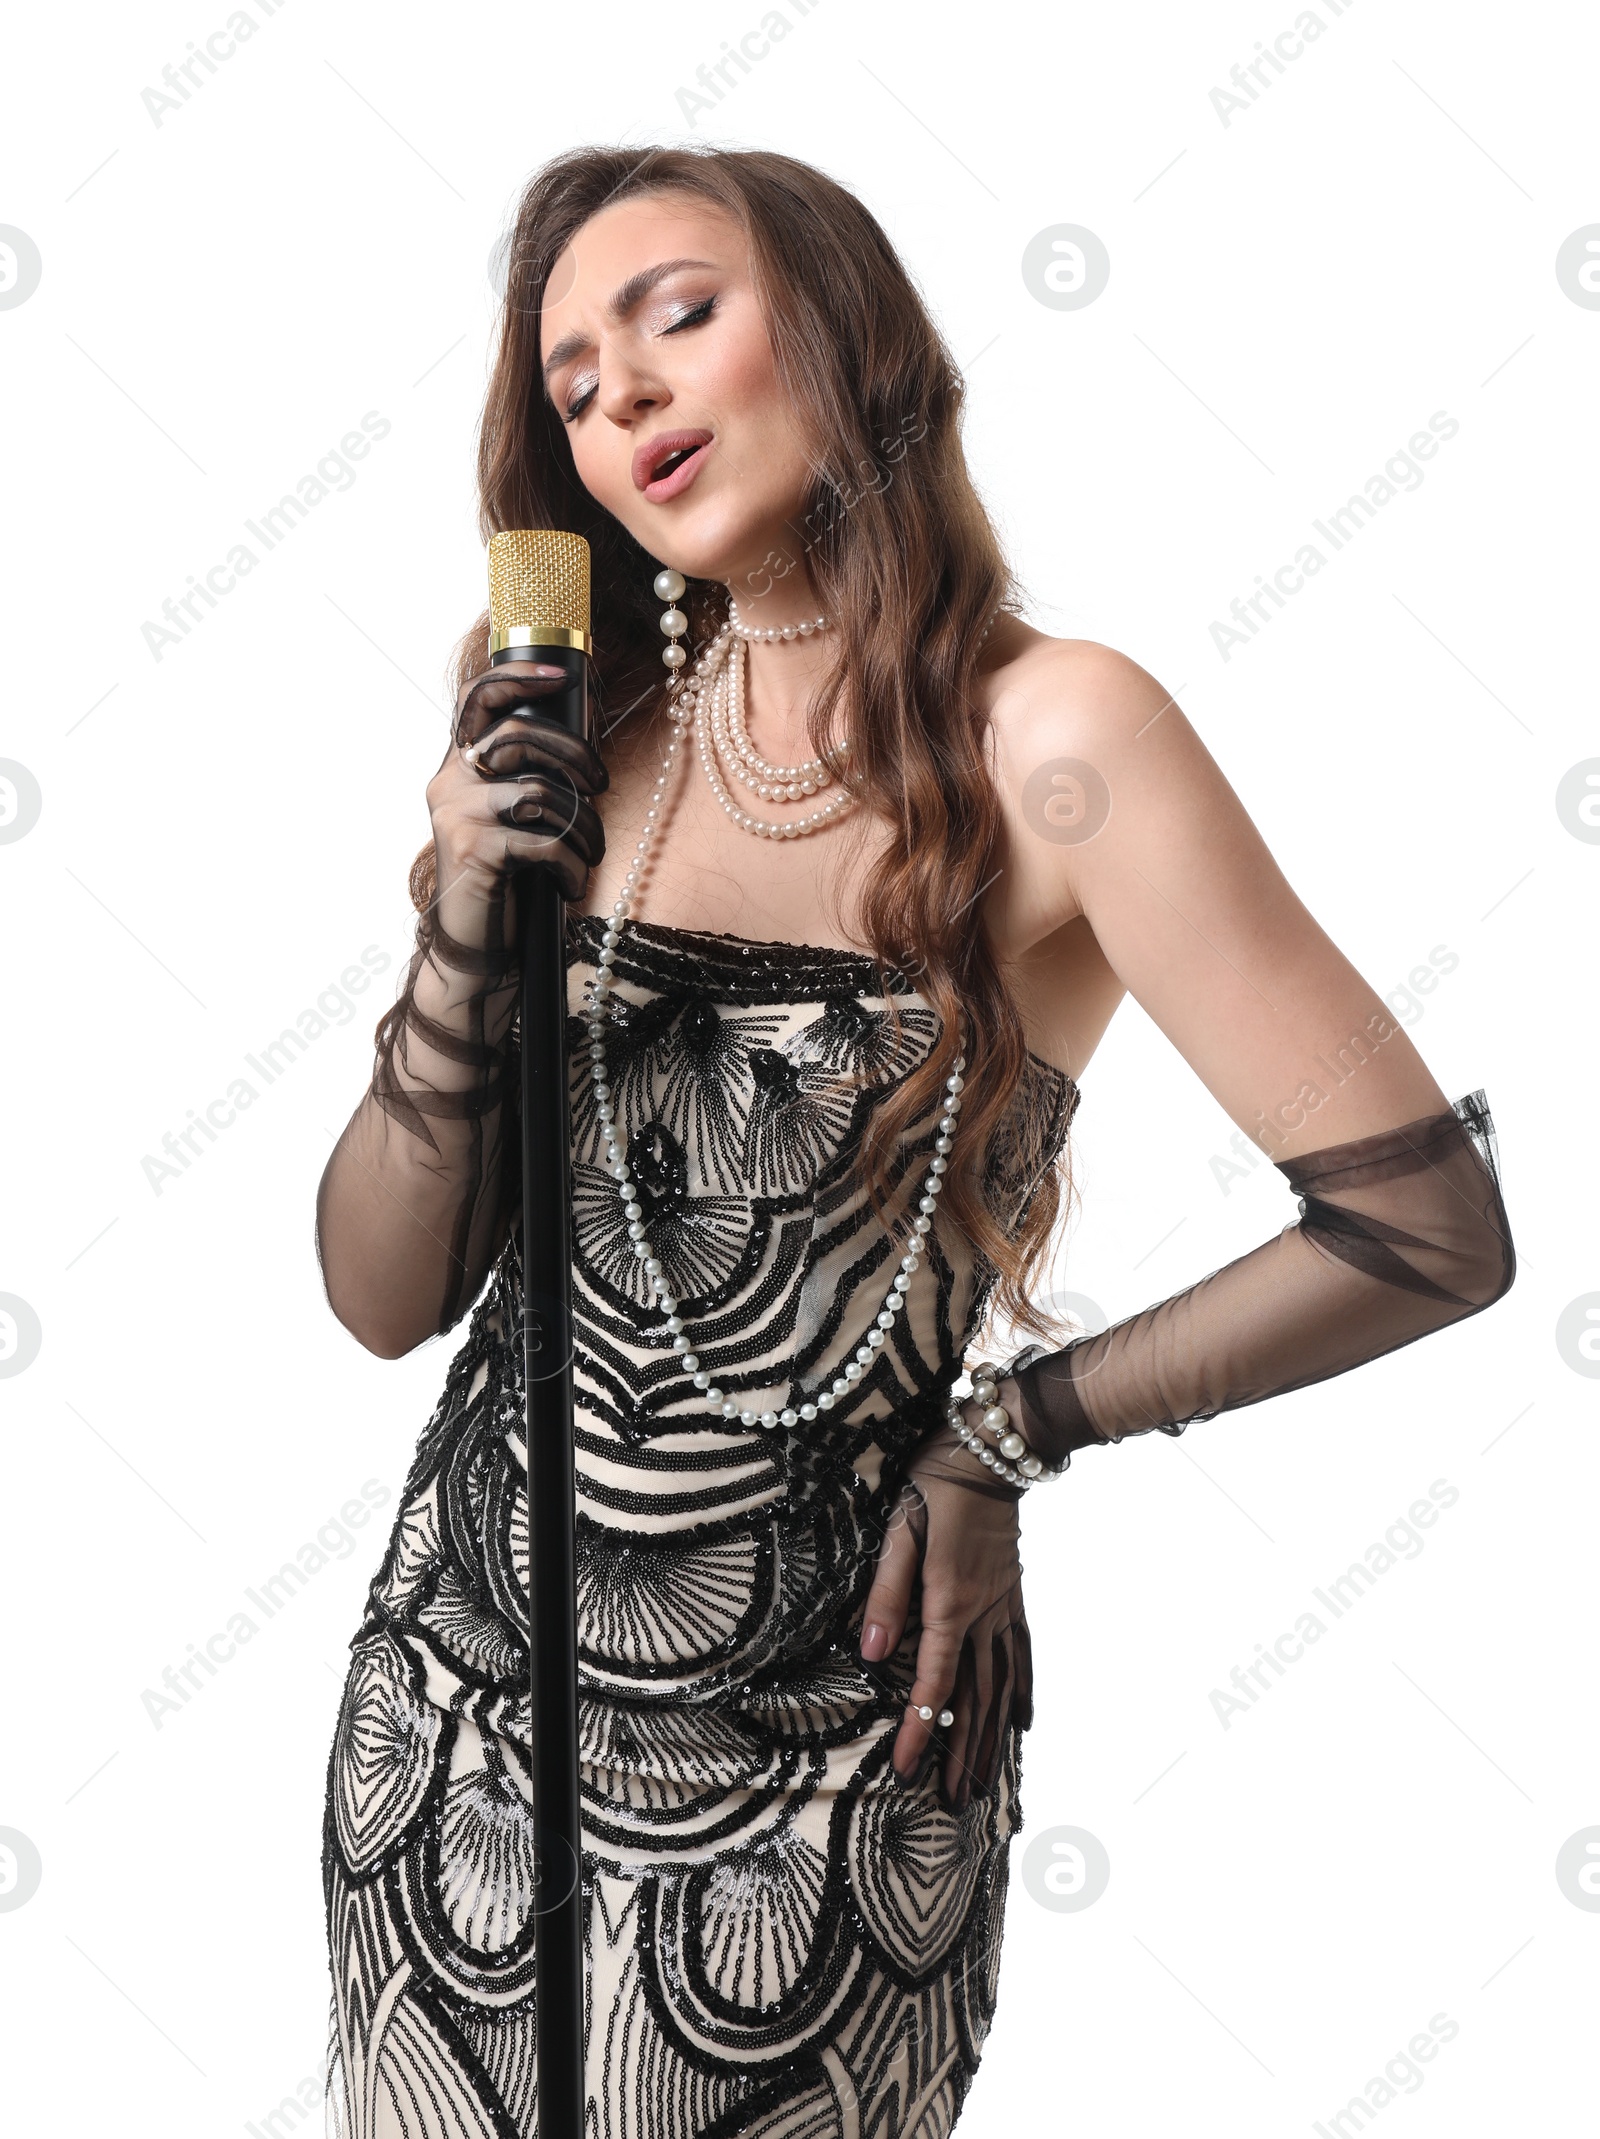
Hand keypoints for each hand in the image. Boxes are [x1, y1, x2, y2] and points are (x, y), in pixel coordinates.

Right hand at [426, 660, 609, 927]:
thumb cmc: (507, 882)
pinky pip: (543, 841)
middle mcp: (449, 782)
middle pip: (519, 735)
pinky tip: (571, 887)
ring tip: (591, 852)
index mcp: (459, 768)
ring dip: (583, 823)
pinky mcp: (473, 850)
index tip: (561, 675)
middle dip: (575, 755)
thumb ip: (529, 777)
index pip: (476, 699)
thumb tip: (581, 740)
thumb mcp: (515, 820)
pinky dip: (571, 865)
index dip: (517, 677)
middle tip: (602, 785)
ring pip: (539, 790)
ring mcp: (457, 815)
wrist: (475, 950)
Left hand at [859, 1401, 1033, 1810]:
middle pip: (974, 1699)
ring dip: (992, 1739)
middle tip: (954, 1805)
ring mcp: (1004, 1608)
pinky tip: (1021, 1725)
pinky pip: (1023, 1656)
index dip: (920, 1730)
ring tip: (985, 1785)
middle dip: (962, 1755)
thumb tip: (868, 1655)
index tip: (907, 1771)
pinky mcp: (1014, 1597)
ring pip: (1001, 1687)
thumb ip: (885, 1596)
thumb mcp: (899, 1533)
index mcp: (950, 1603)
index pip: (933, 1682)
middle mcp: (984, 1615)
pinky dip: (1023, 1694)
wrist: (990, 1450)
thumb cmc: (934, 1487)